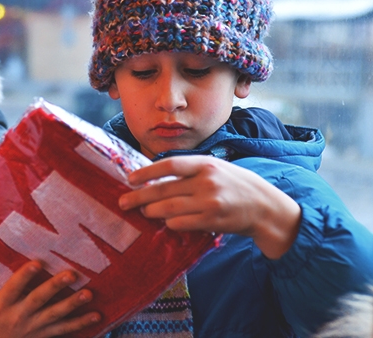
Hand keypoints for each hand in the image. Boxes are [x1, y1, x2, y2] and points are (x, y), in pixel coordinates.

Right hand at [0, 261, 99, 337]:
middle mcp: (21, 316)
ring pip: (56, 316)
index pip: (14, 288)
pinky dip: (81, 323)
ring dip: (74, 306)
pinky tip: (97, 315)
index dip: (25, 276)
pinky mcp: (46, 336)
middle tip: (72, 274)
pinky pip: (65, 331)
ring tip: (89, 295)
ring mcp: (36, 328)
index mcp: (4, 305)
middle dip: (55, 288)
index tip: (37, 262)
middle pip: (39, 300)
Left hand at [119, 156, 300, 258]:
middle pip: (164, 188)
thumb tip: (158, 178)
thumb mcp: (216, 168)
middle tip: (123, 202)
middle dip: (140, 196)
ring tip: (143, 211)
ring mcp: (209, 201)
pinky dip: (170, 223)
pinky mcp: (212, 220)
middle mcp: (206, 181)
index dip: (147, 172)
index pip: (170, 164)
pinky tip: (165, 222)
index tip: (130, 178)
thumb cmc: (236, 184)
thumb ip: (191, 171)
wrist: (264, 206)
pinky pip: (181, 223)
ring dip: (152, 211)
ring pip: (169, 207)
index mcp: (205, 163)